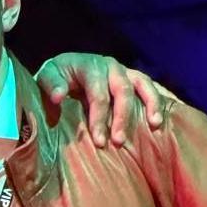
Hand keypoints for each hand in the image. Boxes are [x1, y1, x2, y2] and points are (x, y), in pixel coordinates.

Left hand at [35, 53, 165, 147]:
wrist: (63, 69)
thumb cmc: (55, 78)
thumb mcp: (46, 77)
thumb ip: (51, 86)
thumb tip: (58, 97)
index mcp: (88, 65)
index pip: (98, 94)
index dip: (99, 118)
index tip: (99, 141)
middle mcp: (109, 65)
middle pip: (121, 91)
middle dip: (122, 118)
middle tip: (119, 141)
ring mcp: (123, 71)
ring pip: (141, 85)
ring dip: (149, 106)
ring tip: (154, 125)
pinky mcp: (132, 78)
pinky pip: (149, 86)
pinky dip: (158, 100)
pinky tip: (160, 119)